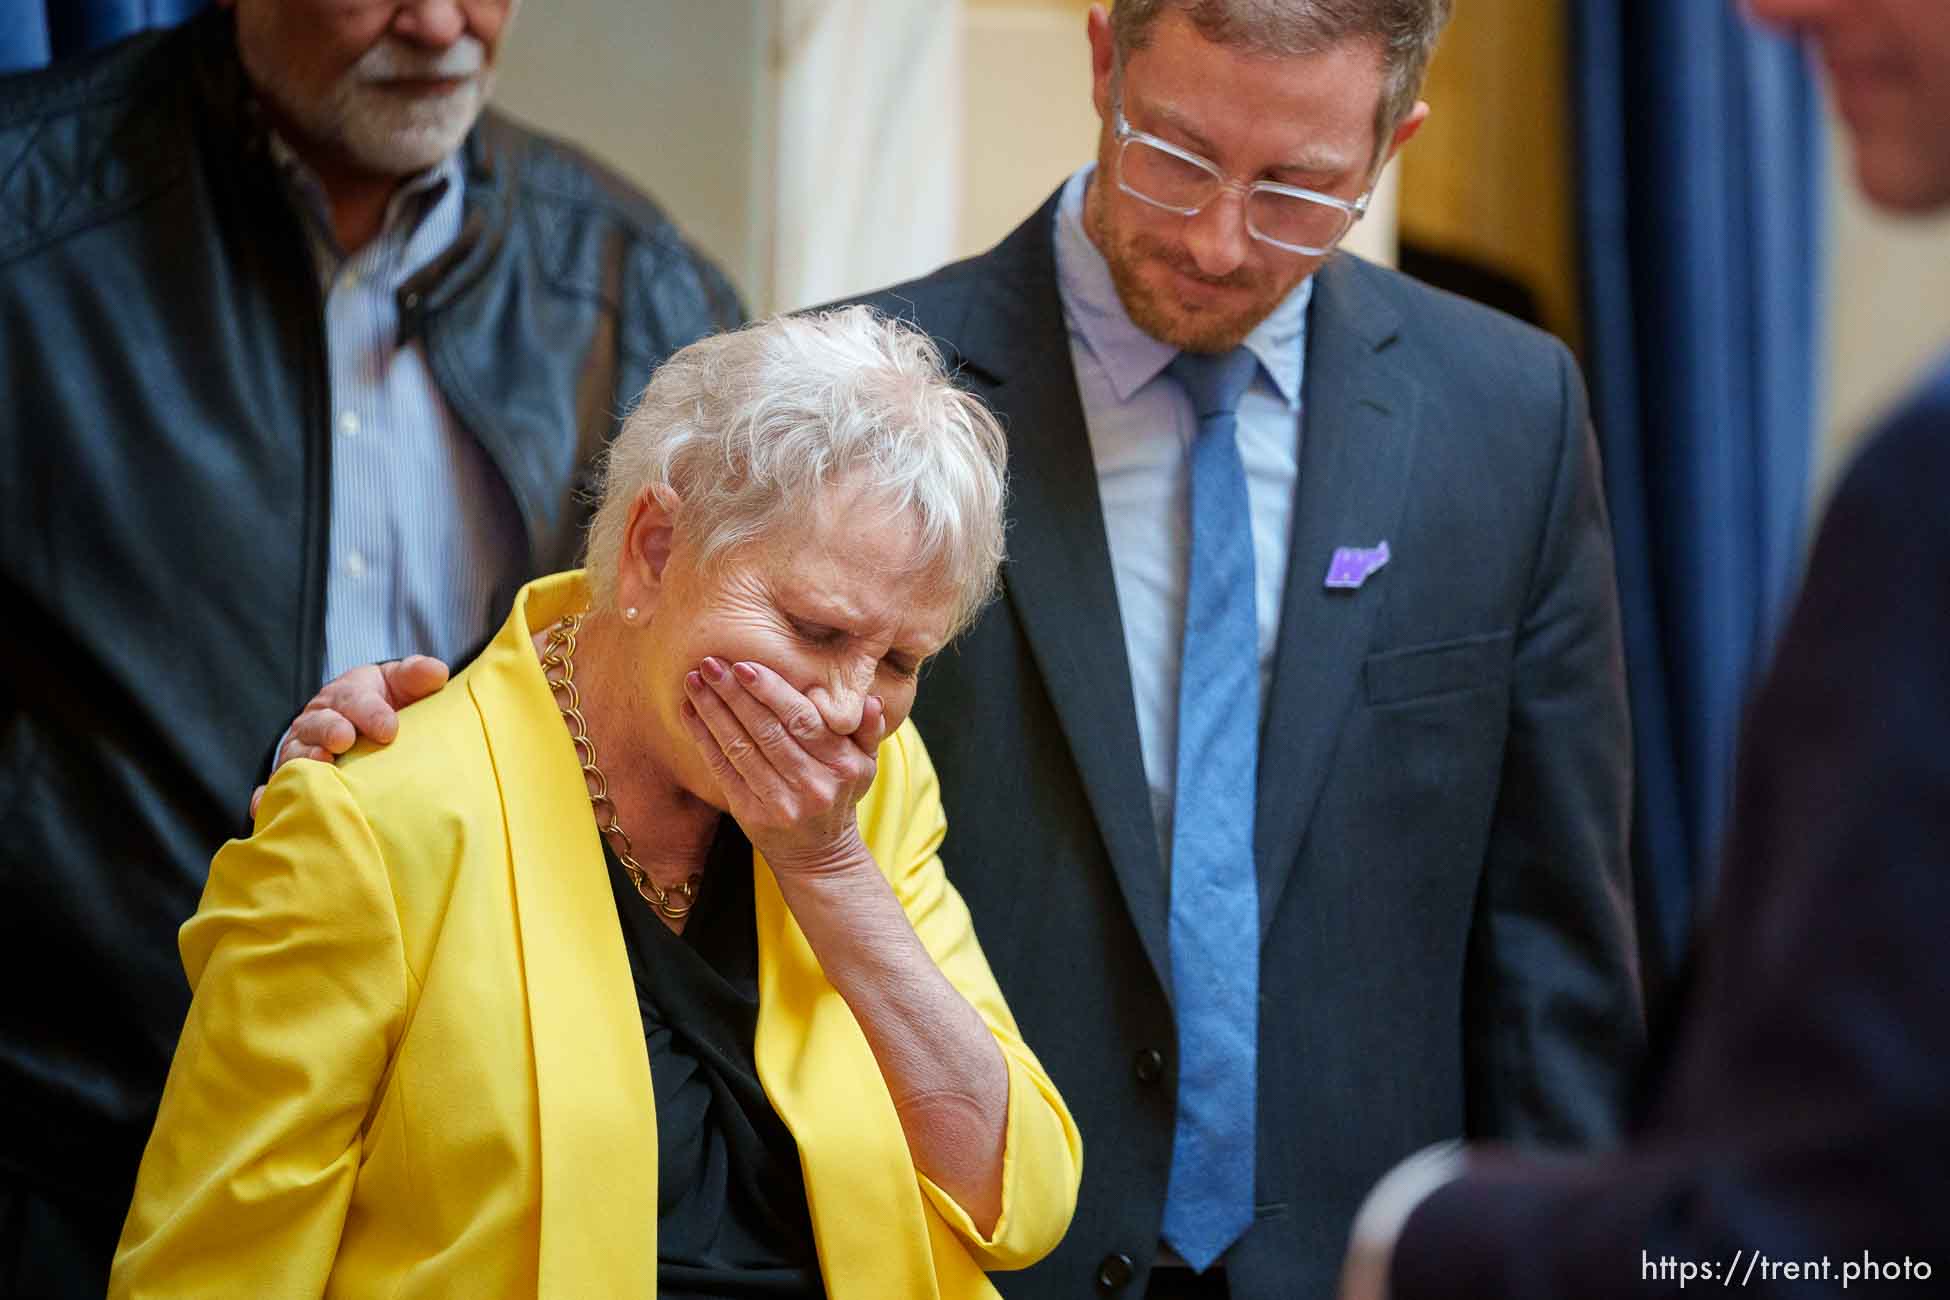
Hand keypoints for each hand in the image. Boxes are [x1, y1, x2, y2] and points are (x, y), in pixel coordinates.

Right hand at [250, 656, 450, 817]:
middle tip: (345, 739)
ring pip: (295, 755)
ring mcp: (301, 750)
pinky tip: (271, 804)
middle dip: (330, 730)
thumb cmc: (385, 705)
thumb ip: (416, 677)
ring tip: (320, 766)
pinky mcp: (292, 779)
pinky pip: (277, 787)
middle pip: (318, 724)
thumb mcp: (400, 685)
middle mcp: (317, 721)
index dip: (369, 712)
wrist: (363, 730)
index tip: (389, 729)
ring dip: (304, 761)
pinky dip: (270, 795)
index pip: (353, 699)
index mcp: (345, 696)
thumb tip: (436, 672)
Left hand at [680, 657, 886, 874]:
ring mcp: (780, 802)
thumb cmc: (838, 794)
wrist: (819, 854)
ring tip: (695, 681)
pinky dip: (705, 739)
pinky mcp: (751, 814)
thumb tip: (871, 700)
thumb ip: (868, 729)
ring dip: (714, 711)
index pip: (803, 720)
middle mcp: (812, 784)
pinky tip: (691, 713)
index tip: (745, 665)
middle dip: (736, 694)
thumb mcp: (865, 764)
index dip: (772, 692)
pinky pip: (724, 770)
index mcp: (842, 764)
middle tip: (710, 663)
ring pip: (741, 748)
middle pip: (768, 731)